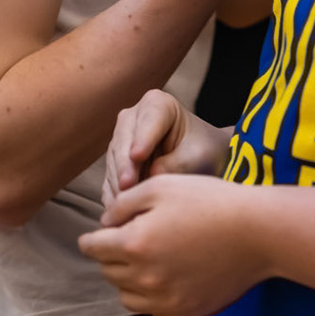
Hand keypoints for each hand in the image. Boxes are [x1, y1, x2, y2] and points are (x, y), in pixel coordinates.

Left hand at [79, 174, 269, 315]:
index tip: (93, 237)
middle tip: (129, 241)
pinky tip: (167, 280)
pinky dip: (153, 299)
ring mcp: (165, 300)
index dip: (91, 239)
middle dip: (111, 256)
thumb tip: (106, 221)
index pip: (94, 248)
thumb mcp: (162, 186)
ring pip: (127, 297)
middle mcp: (145, 277)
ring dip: (128, 280)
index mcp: (134, 244)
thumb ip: (124, 203)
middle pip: (109, 272)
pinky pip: (154, 313)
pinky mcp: (185, 313)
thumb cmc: (211, 202)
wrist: (257, 233)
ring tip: (147, 262)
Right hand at [103, 89, 231, 211]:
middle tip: (127, 186)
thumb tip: (151, 176)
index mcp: (157, 104)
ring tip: (124, 205)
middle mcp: (133, 117)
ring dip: (118, 184)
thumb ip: (174, 164)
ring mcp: (121, 139)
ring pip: (114, 162)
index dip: (142, 139)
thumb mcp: (197, 156)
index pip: (148, 121)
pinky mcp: (116, 161)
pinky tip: (118, 211)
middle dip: (125, 166)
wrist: (202, 159)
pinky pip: (110, 178)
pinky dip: (114, 194)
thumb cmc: (204, 151)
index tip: (138, 155)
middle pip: (124, 142)